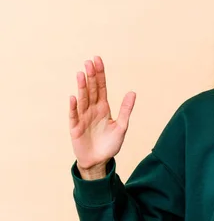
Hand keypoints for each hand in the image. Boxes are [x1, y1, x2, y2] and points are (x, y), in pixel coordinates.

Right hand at [68, 56, 135, 177]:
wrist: (99, 161)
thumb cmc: (110, 144)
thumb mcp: (122, 126)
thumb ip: (126, 109)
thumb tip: (133, 92)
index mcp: (103, 108)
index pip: (101, 87)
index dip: (100, 74)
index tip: (97, 60)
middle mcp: (92, 110)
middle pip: (91, 90)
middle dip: (90, 76)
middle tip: (89, 61)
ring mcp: (83, 118)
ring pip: (82, 99)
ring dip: (81, 87)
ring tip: (81, 73)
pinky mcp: (75, 128)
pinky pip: (74, 116)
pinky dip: (74, 107)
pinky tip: (73, 97)